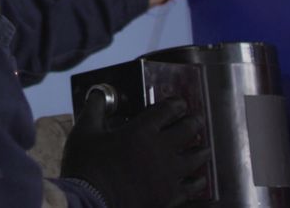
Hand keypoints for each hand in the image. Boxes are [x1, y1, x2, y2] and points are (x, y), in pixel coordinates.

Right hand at [61, 91, 209, 207]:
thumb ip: (94, 109)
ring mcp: (168, 174)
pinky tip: (199, 181)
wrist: (89, 203)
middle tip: (197, 121)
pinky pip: (191, 187)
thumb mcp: (84, 132)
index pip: (167, 110)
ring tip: (205, 149)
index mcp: (141, 130)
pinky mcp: (169, 197)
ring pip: (195, 158)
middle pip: (188, 130)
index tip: (180, 103)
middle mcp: (160, 149)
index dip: (176, 104)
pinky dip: (197, 182)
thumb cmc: (85, 167)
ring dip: (201, 151)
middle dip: (194, 123)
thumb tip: (97, 93)